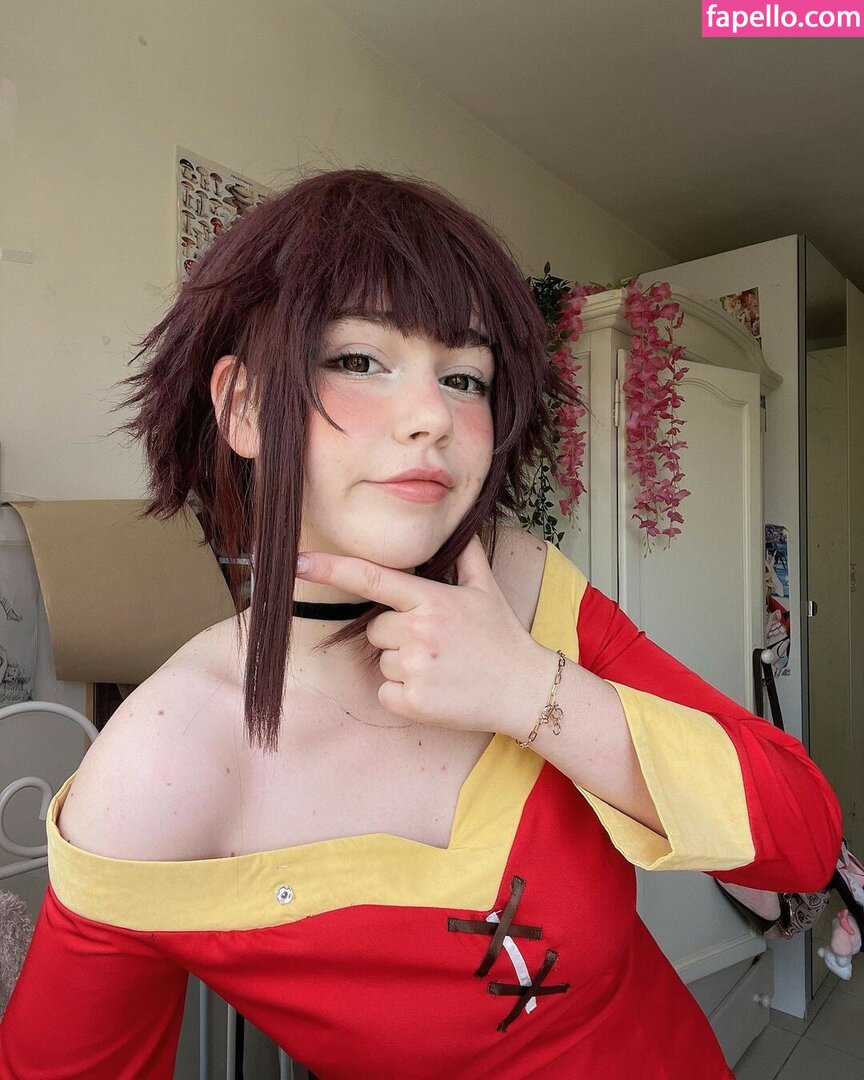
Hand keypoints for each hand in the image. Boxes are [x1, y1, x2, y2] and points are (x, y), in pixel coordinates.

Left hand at [294, 534, 556, 736]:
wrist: (525, 689)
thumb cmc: (503, 637)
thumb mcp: (486, 589)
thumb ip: (466, 555)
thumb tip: (460, 524)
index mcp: (431, 599)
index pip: (371, 578)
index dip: (329, 569)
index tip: (296, 563)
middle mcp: (419, 630)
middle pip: (375, 628)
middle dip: (397, 635)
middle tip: (437, 644)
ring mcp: (416, 667)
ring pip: (381, 661)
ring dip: (403, 665)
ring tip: (442, 667)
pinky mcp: (413, 701)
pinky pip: (386, 692)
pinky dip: (404, 695)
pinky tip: (436, 690)